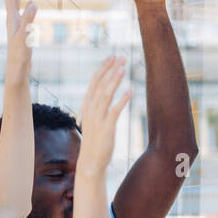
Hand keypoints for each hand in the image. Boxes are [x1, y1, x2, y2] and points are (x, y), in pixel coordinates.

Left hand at [3, 0, 35, 86]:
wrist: (16, 70)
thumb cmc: (19, 55)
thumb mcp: (24, 36)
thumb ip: (28, 20)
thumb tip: (34, 3)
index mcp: (11, 20)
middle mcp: (12, 21)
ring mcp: (16, 26)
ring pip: (18, 6)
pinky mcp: (21, 32)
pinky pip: (23, 14)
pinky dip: (27, 6)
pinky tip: (30, 5)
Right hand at [77, 56, 131, 177]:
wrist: (90, 161)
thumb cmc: (94, 139)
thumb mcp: (93, 119)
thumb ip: (98, 105)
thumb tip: (105, 92)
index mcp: (87, 105)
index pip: (94, 81)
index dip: (104, 68)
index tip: (112, 56)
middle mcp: (90, 109)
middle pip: (100, 84)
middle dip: (110, 69)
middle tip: (121, 57)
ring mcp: (98, 118)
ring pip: (106, 94)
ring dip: (115, 80)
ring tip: (124, 68)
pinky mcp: (106, 128)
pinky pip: (115, 110)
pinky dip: (122, 99)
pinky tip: (130, 90)